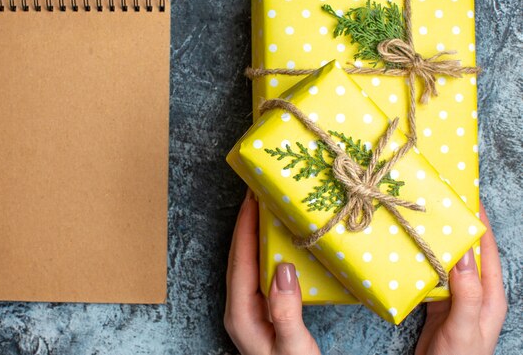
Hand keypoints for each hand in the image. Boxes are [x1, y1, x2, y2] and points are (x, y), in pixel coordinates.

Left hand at [224, 189, 320, 354]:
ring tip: (265, 207)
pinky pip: (259, 271)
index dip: (244, 227)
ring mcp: (249, 308)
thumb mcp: (293, 347)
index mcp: (240, 313)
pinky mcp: (261, 309)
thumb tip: (283, 267)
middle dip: (245, 223)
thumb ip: (286, 310)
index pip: (239, 260)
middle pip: (238, 256)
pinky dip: (265, 250)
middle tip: (257, 192)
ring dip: (254, 234)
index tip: (251, 198)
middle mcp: (239, 307)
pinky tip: (277, 240)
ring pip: (247, 262)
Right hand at [415, 203, 506, 354]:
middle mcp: (475, 293)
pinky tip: (411, 254)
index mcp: (490, 295)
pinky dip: (423, 263)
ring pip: (448, 263)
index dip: (480, 224)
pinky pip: (433, 278)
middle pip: (467, 253)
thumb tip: (463, 252)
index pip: (487, 251)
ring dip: (438, 244)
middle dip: (456, 228)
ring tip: (423, 222)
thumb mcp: (465, 326)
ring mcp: (456, 299)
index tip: (469, 198)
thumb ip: (468, 292)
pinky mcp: (439, 305)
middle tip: (439, 204)